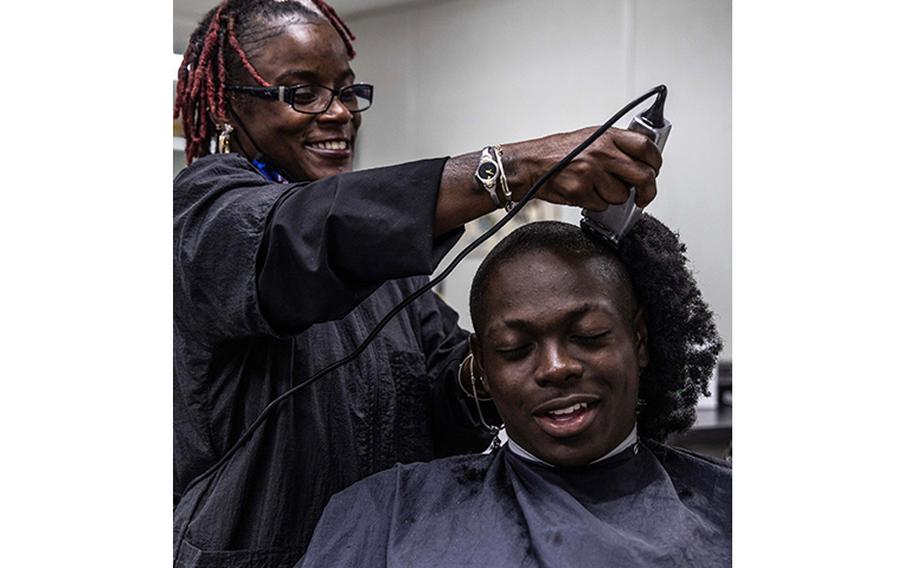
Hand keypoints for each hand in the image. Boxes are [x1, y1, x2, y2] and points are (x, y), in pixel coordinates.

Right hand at [505, 126, 662, 208]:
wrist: (531, 165)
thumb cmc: (558, 154)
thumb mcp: (590, 138)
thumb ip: (615, 146)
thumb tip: (640, 160)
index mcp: (607, 136)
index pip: (646, 146)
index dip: (656, 161)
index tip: (654, 170)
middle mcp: (602, 152)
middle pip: (643, 175)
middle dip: (648, 191)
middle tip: (644, 196)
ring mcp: (592, 172)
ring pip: (622, 195)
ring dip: (613, 197)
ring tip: (597, 188)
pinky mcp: (582, 191)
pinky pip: (602, 205)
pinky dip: (596, 203)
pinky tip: (584, 192)